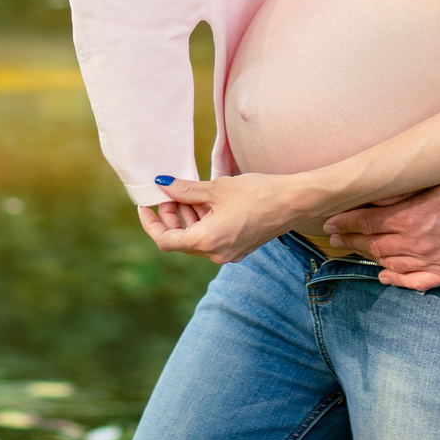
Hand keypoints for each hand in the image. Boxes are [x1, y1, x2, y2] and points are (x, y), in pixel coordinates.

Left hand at [150, 173, 314, 263]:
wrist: (294, 202)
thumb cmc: (257, 193)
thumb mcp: (216, 188)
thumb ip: (185, 190)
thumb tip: (163, 185)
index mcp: (207, 241)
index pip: (166, 241)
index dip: (152, 223)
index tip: (146, 207)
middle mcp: (216, 253)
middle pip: (180, 240)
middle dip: (171, 217)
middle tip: (170, 193)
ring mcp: (229, 252)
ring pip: (196, 238)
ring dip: (188, 217)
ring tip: (189, 193)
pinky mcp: (240, 247)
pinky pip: (212, 238)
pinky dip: (204, 221)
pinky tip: (207, 201)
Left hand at [321, 170, 439, 290]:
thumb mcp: (435, 179)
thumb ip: (402, 193)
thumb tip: (373, 199)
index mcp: (411, 218)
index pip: (367, 223)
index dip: (345, 222)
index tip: (329, 222)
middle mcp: (419, 243)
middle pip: (375, 244)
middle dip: (351, 240)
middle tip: (334, 237)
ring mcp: (436, 261)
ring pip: (392, 263)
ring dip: (370, 257)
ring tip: (355, 251)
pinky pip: (418, 282)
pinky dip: (398, 281)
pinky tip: (384, 276)